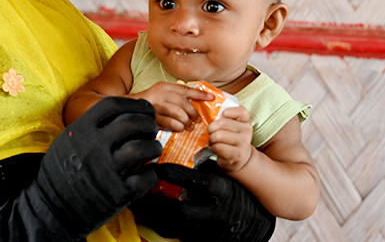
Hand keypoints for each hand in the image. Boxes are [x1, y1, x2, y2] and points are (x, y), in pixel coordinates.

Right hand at [36, 97, 161, 237]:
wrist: (51, 210)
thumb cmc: (63, 171)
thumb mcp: (69, 140)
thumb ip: (93, 125)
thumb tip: (128, 112)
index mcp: (80, 131)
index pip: (113, 105)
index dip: (135, 104)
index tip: (146, 109)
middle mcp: (93, 147)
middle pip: (133, 123)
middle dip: (148, 124)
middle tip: (151, 129)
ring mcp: (106, 171)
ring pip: (143, 148)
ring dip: (154, 146)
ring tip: (153, 149)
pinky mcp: (117, 194)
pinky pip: (146, 177)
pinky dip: (152, 173)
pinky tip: (148, 172)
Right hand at [130, 81, 212, 130]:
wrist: (130, 106)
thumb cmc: (150, 101)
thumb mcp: (163, 94)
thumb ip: (176, 97)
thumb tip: (194, 103)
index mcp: (166, 86)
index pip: (186, 90)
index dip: (200, 94)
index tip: (211, 98)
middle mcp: (161, 93)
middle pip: (184, 102)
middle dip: (193, 113)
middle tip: (198, 120)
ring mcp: (156, 104)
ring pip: (177, 112)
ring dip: (186, 121)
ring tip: (190, 126)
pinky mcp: (152, 115)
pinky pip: (168, 121)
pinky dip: (177, 126)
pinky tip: (180, 129)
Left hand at [130, 161, 274, 241]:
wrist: (251, 222)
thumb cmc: (232, 191)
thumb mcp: (222, 175)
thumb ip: (201, 167)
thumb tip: (173, 152)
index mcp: (220, 189)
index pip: (193, 181)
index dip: (170, 174)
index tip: (153, 167)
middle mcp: (214, 213)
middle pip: (177, 211)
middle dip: (152, 202)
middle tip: (134, 190)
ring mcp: (207, 231)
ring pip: (172, 228)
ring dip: (150, 217)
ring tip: (134, 204)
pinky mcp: (200, 241)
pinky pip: (175, 236)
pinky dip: (158, 226)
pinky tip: (146, 217)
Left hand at [208, 106, 252, 172]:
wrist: (241, 157)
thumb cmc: (232, 137)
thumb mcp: (232, 125)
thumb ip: (225, 118)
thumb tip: (208, 115)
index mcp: (245, 120)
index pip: (241, 111)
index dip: (228, 111)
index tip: (222, 115)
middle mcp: (247, 131)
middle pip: (223, 123)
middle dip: (211, 128)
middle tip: (211, 132)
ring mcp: (243, 143)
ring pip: (218, 136)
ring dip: (211, 139)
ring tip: (213, 141)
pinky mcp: (236, 155)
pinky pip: (217, 147)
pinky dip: (213, 148)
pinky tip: (216, 149)